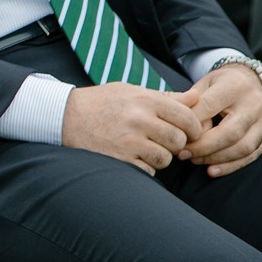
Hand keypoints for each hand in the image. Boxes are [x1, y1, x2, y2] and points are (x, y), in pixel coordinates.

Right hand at [61, 82, 204, 173]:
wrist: (64, 116)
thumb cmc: (101, 102)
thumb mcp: (131, 91)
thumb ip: (165, 97)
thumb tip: (197, 97)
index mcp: (144, 100)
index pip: (187, 117)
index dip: (194, 128)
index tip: (188, 132)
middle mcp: (139, 119)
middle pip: (178, 140)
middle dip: (175, 144)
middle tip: (163, 142)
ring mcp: (129, 141)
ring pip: (165, 158)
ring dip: (159, 157)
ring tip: (145, 149)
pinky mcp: (120, 159)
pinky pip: (148, 171)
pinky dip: (144, 167)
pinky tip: (132, 157)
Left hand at [179, 62, 261, 177]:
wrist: (251, 81)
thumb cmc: (220, 84)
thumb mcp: (204, 84)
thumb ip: (192, 103)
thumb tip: (181, 127)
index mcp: (234, 86)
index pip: (209, 106)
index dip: (191, 123)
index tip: (174, 133)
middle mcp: (254, 104)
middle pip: (229, 132)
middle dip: (203, 146)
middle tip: (182, 153)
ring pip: (242, 147)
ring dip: (215, 158)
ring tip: (194, 160)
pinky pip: (251, 156)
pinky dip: (231, 166)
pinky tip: (212, 170)